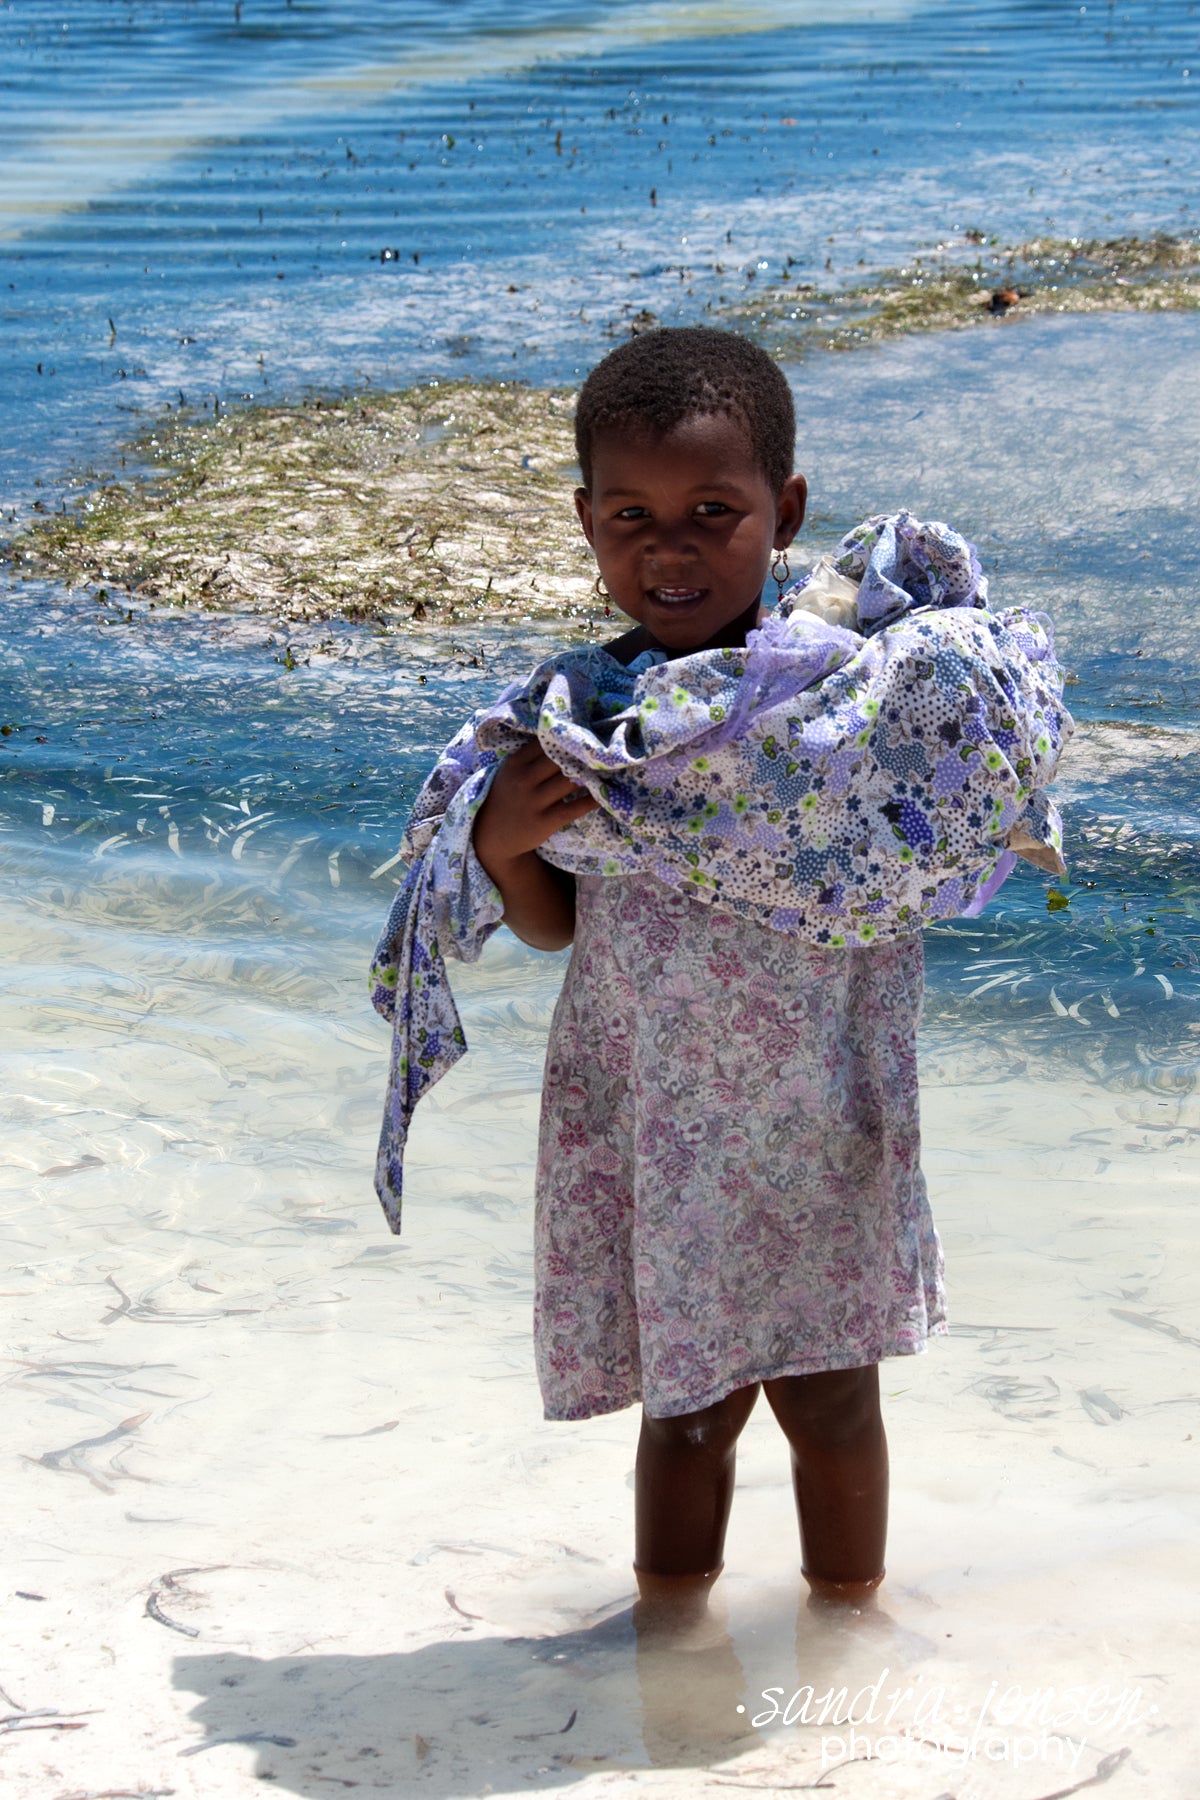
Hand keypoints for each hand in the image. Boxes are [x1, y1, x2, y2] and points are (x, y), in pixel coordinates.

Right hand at [473, 739, 597, 880]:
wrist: (492, 835)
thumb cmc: (507, 797)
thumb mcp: (511, 772)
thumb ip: (532, 756)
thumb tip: (565, 736)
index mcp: (516, 762)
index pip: (545, 740)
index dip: (567, 736)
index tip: (587, 732)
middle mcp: (523, 779)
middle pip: (560, 759)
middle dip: (582, 754)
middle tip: (604, 750)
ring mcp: (533, 801)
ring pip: (569, 781)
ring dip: (591, 775)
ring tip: (609, 769)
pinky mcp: (543, 821)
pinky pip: (574, 808)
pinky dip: (591, 800)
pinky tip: (605, 794)